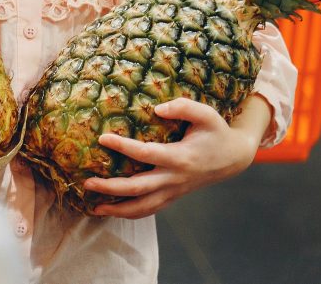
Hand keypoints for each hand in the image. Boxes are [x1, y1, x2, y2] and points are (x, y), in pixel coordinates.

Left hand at [83, 97, 261, 218]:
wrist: (234, 158)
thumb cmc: (216, 131)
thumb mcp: (207, 114)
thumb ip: (184, 107)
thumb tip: (157, 108)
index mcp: (181, 157)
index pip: (146, 154)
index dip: (123, 147)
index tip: (102, 138)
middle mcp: (175, 178)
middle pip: (139, 188)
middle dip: (111, 188)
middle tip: (87, 183)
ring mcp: (174, 190)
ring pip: (144, 207)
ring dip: (118, 209)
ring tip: (94, 206)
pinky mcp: (173, 196)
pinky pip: (150, 209)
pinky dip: (131, 213)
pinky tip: (111, 210)